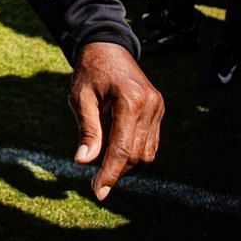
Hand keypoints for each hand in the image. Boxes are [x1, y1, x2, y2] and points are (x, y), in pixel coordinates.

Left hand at [68, 41, 163, 201]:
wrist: (108, 48)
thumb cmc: (90, 72)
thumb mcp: (81, 99)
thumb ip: (87, 130)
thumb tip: (84, 162)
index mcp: (131, 101)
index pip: (122, 149)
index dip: (110, 174)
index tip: (98, 192)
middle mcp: (150, 105)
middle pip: (136, 155)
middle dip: (116, 172)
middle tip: (95, 179)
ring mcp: (158, 108)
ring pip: (147, 153)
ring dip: (126, 165)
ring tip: (104, 160)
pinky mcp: (159, 110)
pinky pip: (150, 143)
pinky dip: (134, 153)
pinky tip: (116, 150)